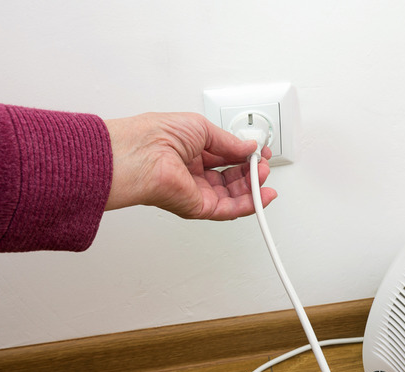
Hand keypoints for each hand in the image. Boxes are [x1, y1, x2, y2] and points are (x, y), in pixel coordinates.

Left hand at [104, 112, 274, 219]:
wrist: (140, 154)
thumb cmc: (156, 136)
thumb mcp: (201, 128)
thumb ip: (229, 142)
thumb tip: (249, 147)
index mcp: (191, 153)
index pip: (225, 157)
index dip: (245, 155)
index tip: (259, 151)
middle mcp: (193, 174)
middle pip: (232, 178)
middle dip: (252, 171)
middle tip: (263, 163)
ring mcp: (196, 192)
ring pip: (234, 196)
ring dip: (254, 187)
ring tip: (264, 175)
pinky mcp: (198, 208)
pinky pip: (229, 210)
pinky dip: (250, 204)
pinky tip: (262, 195)